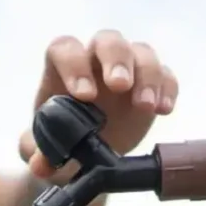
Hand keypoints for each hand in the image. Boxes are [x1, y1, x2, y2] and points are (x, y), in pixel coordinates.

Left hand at [20, 29, 179, 178]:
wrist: (83, 154)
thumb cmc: (58, 141)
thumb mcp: (42, 149)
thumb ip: (38, 152)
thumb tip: (40, 165)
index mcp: (63, 69)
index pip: (65, 49)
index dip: (74, 65)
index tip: (83, 95)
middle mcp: (95, 62)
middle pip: (108, 40)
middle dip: (116, 59)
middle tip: (120, 86)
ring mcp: (127, 69)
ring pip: (142, 52)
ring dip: (147, 75)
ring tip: (145, 106)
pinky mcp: (150, 85)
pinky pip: (165, 74)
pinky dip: (167, 88)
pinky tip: (163, 110)